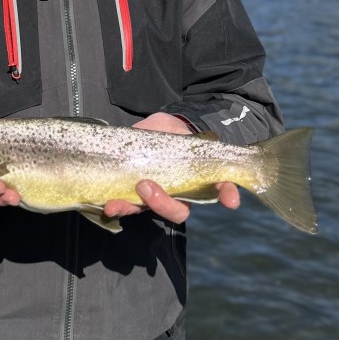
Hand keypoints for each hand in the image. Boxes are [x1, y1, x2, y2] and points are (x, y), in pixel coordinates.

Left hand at [102, 112, 239, 223]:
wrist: (149, 131)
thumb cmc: (171, 131)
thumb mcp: (178, 127)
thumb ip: (183, 134)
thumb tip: (190, 137)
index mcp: (197, 177)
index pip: (218, 188)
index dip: (226, 193)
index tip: (231, 200)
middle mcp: (178, 192)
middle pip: (178, 210)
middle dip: (163, 203)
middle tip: (146, 185)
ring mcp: (155, 197)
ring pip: (150, 212)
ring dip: (133, 208)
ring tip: (117, 203)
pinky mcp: (134, 197)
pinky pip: (127, 206)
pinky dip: (117, 207)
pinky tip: (108, 205)